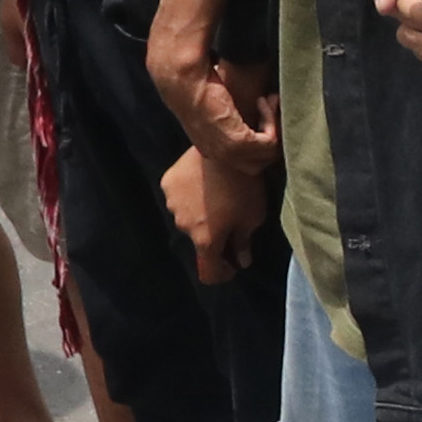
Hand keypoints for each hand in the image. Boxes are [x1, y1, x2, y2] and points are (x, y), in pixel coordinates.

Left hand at [155, 26, 279, 182]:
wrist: (187, 83)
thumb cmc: (199, 86)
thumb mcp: (215, 108)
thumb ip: (229, 116)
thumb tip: (250, 104)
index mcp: (211, 151)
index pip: (245, 162)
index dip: (259, 139)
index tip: (260, 115)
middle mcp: (219, 156)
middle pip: (258, 166)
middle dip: (270, 141)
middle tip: (268, 113)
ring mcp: (228, 152)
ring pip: (269, 154)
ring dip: (274, 127)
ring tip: (267, 103)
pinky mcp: (238, 142)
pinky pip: (270, 141)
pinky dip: (271, 120)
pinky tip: (262, 101)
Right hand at [161, 137, 280, 281]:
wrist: (227, 148)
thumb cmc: (245, 186)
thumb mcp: (253, 217)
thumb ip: (244, 242)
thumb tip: (242, 260)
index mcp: (206, 240)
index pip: (209, 272)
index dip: (222, 273)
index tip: (232, 265)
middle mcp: (183, 227)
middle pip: (199, 241)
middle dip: (213, 236)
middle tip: (228, 219)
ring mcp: (172, 205)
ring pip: (187, 218)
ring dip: (199, 215)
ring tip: (216, 197)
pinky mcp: (167, 184)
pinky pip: (179, 197)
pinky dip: (189, 196)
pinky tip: (203, 183)